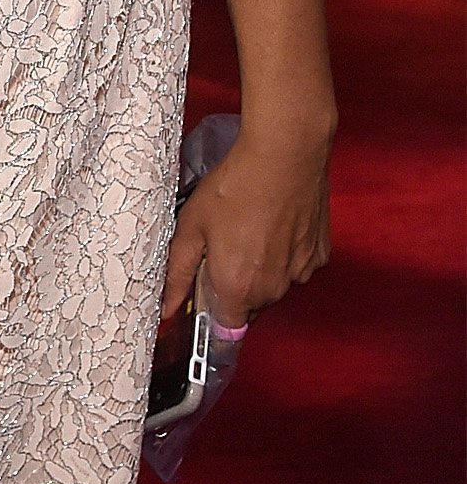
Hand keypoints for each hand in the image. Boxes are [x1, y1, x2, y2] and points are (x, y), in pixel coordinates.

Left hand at [161, 123, 331, 327]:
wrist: (284, 155)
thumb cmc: (234, 187)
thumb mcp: (191, 228)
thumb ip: (176, 274)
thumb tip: (165, 309)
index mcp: (238, 289)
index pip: (225, 328)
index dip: (212, 312)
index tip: (206, 292)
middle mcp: (273, 289)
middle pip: (250, 307)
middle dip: (234, 288)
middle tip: (224, 249)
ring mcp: (300, 273)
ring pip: (275, 286)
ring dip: (261, 271)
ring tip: (250, 231)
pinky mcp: (319, 254)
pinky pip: (296, 266)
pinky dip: (285, 254)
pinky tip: (273, 225)